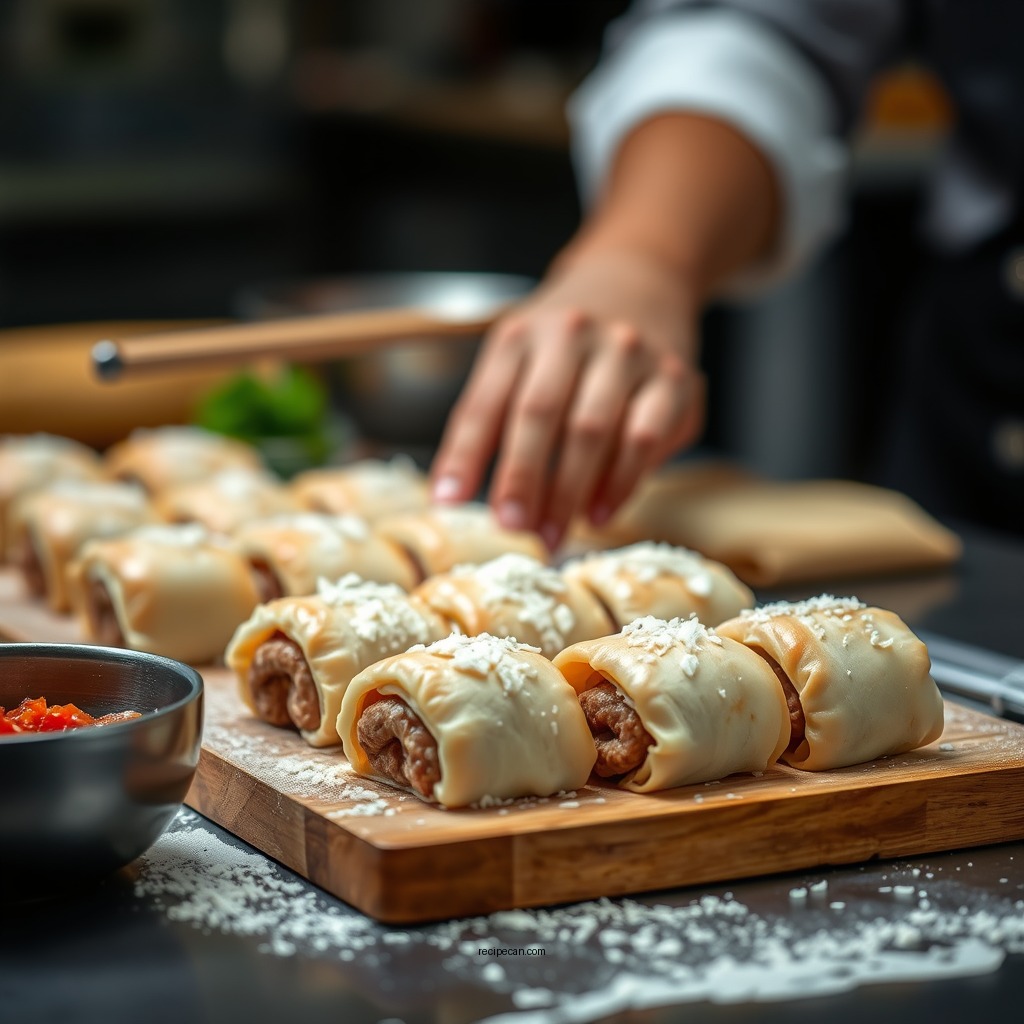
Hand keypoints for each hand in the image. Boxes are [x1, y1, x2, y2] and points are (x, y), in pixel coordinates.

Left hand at [429, 245, 705, 549]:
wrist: (641, 280)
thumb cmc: (565, 341)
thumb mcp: (517, 356)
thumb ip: (491, 418)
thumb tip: (454, 496)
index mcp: (521, 334)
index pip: (485, 401)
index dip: (463, 454)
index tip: (446, 501)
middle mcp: (573, 335)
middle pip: (539, 414)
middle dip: (522, 478)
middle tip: (511, 528)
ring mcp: (627, 353)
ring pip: (592, 430)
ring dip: (569, 492)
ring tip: (551, 535)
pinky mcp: (673, 378)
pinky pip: (644, 438)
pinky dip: (620, 482)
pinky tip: (600, 512)